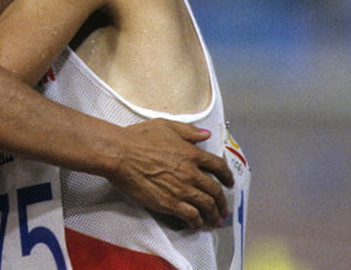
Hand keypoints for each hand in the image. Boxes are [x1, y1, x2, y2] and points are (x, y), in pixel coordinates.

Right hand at [105, 118, 232, 229]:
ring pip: (206, 206)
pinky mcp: (169, 203)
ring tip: (214, 221)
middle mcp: (191, 173)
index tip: (229, 182)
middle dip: (222, 202)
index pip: (218, 166)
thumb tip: (205, 134)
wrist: (120, 154)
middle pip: (215, 190)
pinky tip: (196, 224)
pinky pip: (191, 216)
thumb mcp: (165, 125)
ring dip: (213, 215)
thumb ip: (188, 131)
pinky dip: (197, 222)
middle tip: (223, 208)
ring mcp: (181, 190)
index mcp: (192, 153)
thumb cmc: (138, 137)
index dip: (227, 176)